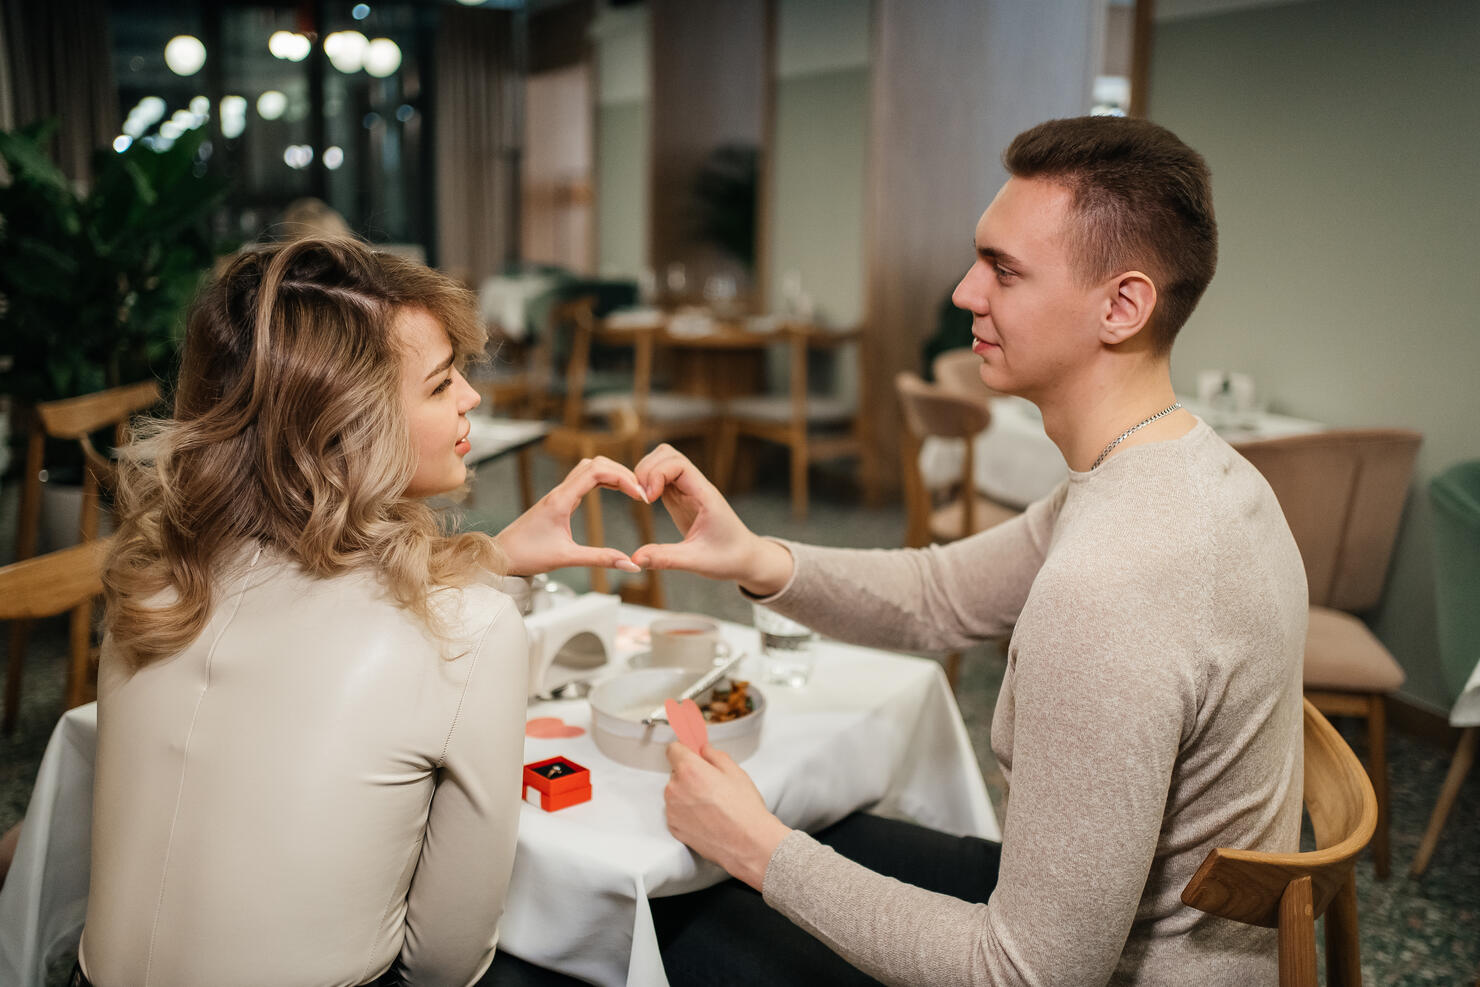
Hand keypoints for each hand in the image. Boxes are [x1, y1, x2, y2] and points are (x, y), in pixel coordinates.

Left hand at [494, 455, 646, 577]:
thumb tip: (630, 564)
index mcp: (561, 499)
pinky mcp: (557, 501)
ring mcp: (558, 494)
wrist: (499, 556)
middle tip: (641, 491)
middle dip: (622, 472)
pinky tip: (613, 490)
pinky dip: (602, 480)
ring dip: (612, 473)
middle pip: (596, 463)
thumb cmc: (526, 555)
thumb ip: (601, 559)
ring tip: (631, 489)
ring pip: (589, 468)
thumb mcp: (567, 558)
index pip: (597, 472)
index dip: (623, 478)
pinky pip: (583, 480)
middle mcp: (559, 492)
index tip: (639, 495)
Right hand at [630, 444, 792, 594]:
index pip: (679, 464)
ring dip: (646, 473)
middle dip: (647, 469)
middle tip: (639, 497)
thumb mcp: (697, 561)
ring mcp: (687, 490)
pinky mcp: (680, 497)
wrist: (744, 558)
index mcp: (705, 495)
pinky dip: (648, 482)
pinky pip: (661, 477)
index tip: (648, 499)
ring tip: (641, 498)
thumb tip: (634, 559)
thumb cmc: (727, 558)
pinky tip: (645, 501)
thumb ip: (666, 558)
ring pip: (663, 462)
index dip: (657, 474)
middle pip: (667, 454)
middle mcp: (696, 487)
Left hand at [664, 742, 791, 890]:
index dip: (686, 750)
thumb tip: (704, 750)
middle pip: (676, 772)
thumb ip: (714, 755)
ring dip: (687, 794)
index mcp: (689, 770)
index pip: (674, 749)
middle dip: (690, 774)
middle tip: (712, 784)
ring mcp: (672, 810)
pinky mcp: (674, 828)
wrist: (748, 843)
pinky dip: (687, 812)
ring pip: (676, 793)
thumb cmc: (744, 810)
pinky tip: (706, 817)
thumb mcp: (735, 772)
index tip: (692, 753)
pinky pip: (676, 812)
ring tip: (712, 804)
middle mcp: (675, 789)